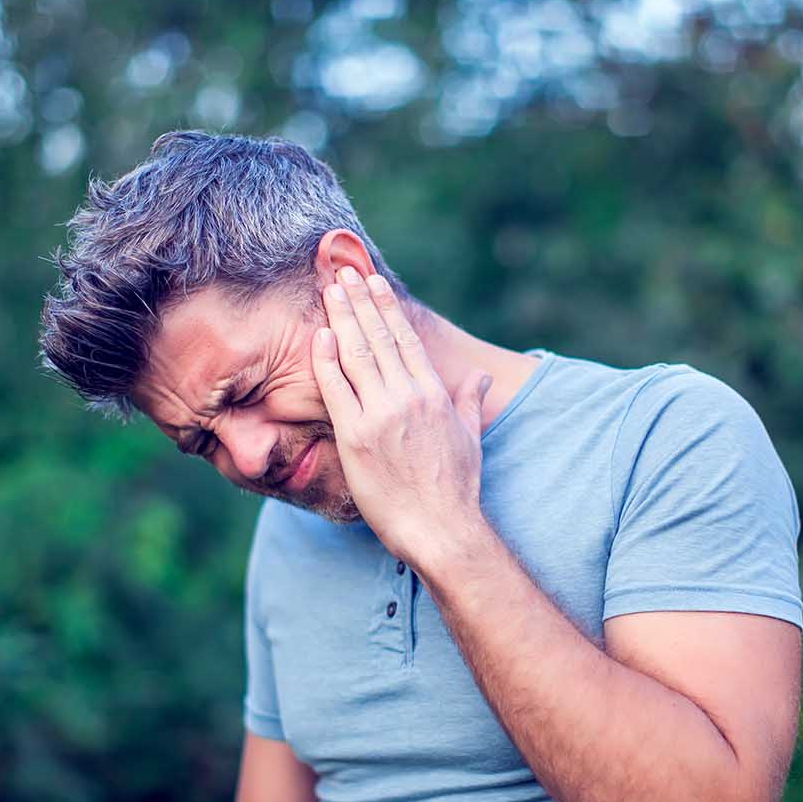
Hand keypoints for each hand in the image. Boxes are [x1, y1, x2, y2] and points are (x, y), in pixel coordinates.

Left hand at [310, 266, 492, 565]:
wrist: (441, 529)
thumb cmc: (457, 489)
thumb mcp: (470, 437)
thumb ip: (469, 401)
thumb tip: (482, 378)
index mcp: (434, 394)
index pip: (405, 339)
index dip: (386, 307)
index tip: (373, 283)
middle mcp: (408, 397)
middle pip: (379, 337)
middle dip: (359, 301)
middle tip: (342, 272)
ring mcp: (381, 415)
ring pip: (357, 355)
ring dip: (342, 318)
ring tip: (329, 290)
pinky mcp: (357, 438)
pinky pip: (337, 390)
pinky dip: (327, 360)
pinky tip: (320, 336)